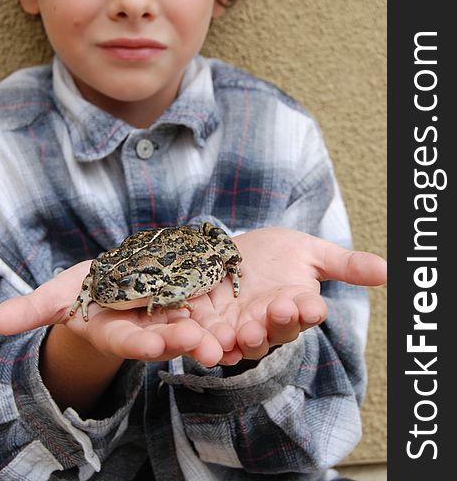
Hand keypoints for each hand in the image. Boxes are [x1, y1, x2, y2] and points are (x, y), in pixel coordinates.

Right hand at [0, 261, 224, 366]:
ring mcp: (174, 314)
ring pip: (195, 324)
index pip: (127, 341)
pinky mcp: (195, 298)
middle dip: (182, 340)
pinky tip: (246, 304)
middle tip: (201, 344)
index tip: (152, 344)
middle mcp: (150, 328)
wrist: (119, 284)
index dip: (137, 343)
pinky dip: (228, 306)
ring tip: (228, 338)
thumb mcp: (62, 294)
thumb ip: (36, 307)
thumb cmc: (86, 290)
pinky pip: (213, 302)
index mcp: (119, 330)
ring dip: (211, 332)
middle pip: (167, 335)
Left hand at [187, 227, 386, 364]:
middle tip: (278, 312)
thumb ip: (344, 263)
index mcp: (297, 305)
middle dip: (278, 324)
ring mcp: (241, 328)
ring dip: (246, 341)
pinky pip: (212, 343)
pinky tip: (209, 343)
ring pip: (246, 343)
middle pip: (278, 331)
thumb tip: (387, 269)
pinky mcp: (211, 328)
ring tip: (244, 333)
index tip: (311, 305)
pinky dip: (211, 345)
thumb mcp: (310, 251)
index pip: (307, 312)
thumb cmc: (275, 253)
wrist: (229, 252)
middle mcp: (271, 323)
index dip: (308, 310)